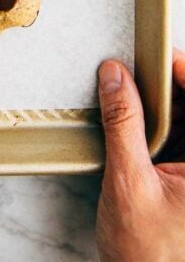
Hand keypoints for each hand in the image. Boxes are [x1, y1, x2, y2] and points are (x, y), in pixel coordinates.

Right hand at [96, 50, 184, 260]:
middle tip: (134, 69)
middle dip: (168, 85)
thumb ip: (123, 123)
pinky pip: (183, 139)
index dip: (182, 70)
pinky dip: (160, 126)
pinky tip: (134, 122)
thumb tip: (115, 75)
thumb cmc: (147, 257)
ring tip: (129, 93)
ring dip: (163, 105)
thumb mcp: (129, 182)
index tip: (154, 52)